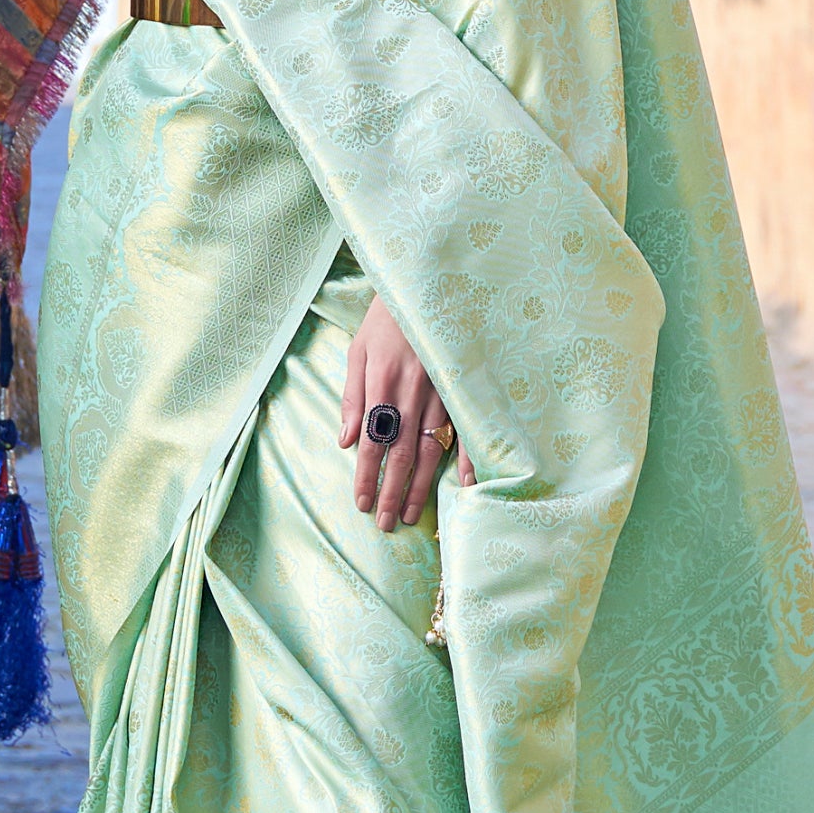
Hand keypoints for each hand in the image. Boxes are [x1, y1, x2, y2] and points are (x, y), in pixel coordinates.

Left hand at [341, 293, 470, 532]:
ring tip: (413, 513)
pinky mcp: (461, 390)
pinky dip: (467, 460)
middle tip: (387, 523)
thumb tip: (347, 441)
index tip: (362, 504)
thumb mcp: (358, 351)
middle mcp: (413, 394)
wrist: (426, 288)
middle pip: (401, 454)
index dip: (366, 477)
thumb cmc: (387, 321)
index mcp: (383, 384)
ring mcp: (442, 394)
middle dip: (392, 493)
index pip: (373, 442)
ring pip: (431, 450)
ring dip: (421, 485)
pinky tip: (463, 486)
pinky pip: (466, 431)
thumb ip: (352, 397)